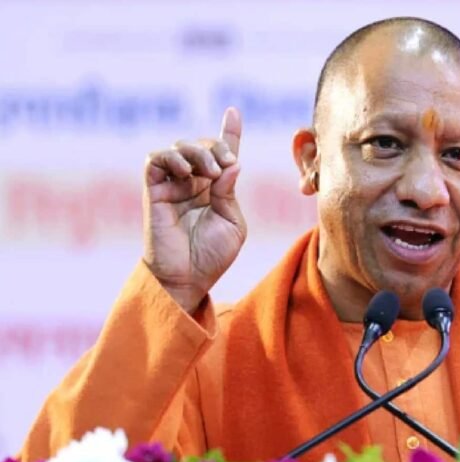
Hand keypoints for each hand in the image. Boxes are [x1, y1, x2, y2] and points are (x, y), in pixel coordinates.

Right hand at [142, 107, 246, 313]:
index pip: (223, 154)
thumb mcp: (233, 223)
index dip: (229, 133)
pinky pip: (155, 160)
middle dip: (217, 147)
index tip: (233, 111)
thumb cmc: (212, 256)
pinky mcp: (154, 190)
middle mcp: (194, 183)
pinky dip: (171, 157)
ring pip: (179, 147)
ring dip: (198, 151)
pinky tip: (187, 172)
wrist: (187, 278)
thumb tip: (233, 164)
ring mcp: (173, 185)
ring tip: (208, 171)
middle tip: (224, 166)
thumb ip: (229, 192)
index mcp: (216, 189)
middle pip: (203, 145)